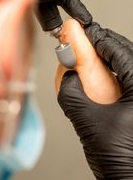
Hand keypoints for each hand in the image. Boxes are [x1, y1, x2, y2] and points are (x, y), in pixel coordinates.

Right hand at [58, 22, 132, 178]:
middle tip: (82, 42)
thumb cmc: (121, 160)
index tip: (81, 32)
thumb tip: (66, 75)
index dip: (98, 38)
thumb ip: (71, 94)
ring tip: (88, 56)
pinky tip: (98, 77)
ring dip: (106, 58)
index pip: (119, 50)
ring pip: (125, 66)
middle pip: (124, 54)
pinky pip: (126, 79)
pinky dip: (110, 73)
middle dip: (102, 46)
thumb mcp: (89, 122)